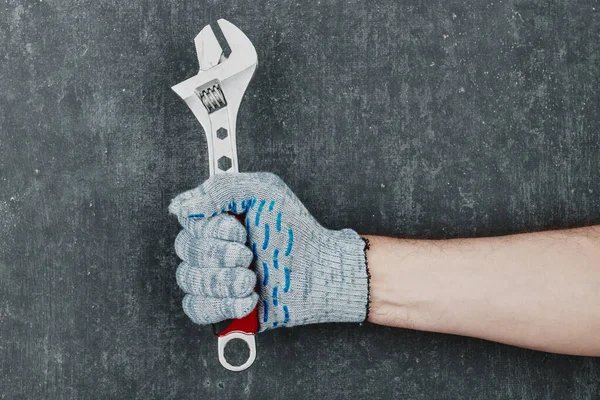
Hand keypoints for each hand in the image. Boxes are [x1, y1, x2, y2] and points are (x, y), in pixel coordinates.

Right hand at [169, 172, 368, 330]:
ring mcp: (216, 278)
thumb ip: (219, 188)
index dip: (212, 229)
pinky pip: (196, 309)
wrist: (318, 272)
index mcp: (219, 219)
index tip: (240, 230)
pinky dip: (222, 306)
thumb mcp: (263, 191)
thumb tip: (179, 206)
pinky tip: (248, 300)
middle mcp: (213, 247)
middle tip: (250, 255)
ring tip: (252, 279)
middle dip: (222, 255)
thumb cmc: (295, 231)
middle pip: (185, 251)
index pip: (188, 222)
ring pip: (188, 280)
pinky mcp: (223, 307)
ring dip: (225, 281)